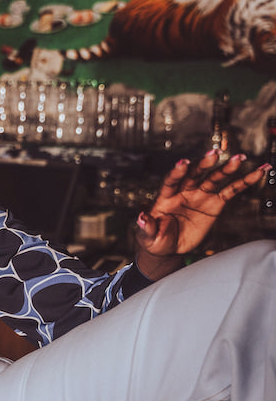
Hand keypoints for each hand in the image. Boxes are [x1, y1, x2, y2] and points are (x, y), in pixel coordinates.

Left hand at [134, 151, 266, 280]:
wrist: (169, 247)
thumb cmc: (155, 239)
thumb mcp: (147, 237)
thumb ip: (146, 227)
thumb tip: (141, 217)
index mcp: (165, 196)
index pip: (171, 181)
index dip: (177, 172)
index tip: (183, 163)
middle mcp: (184, 191)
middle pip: (195, 174)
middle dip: (204, 164)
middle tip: (214, 154)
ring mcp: (200, 195)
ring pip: (215, 178)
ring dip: (227, 168)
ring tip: (240, 158)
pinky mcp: (215, 203)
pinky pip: (231, 190)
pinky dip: (245, 181)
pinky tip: (259, 171)